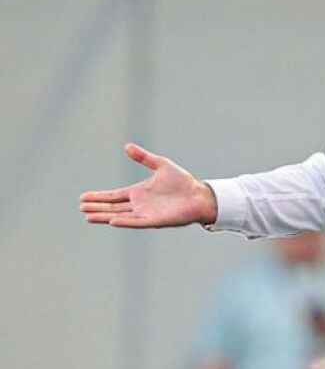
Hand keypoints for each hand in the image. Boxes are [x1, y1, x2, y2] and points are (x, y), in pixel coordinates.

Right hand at [80, 143, 216, 228]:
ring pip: (120, 216)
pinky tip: (112, 221)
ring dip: (105, 216)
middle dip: (97, 207)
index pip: (114, 196)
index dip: (99, 196)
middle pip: (113, 207)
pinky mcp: (155, 220)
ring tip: (88, 216)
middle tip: (81, 207)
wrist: (199, 194)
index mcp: (138, 192)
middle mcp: (139, 204)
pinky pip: (137, 222)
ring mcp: (145, 213)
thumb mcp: (161, 165)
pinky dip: (125, 222)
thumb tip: (127, 146)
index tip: (83, 197)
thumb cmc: (182, 181)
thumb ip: (144, 157)